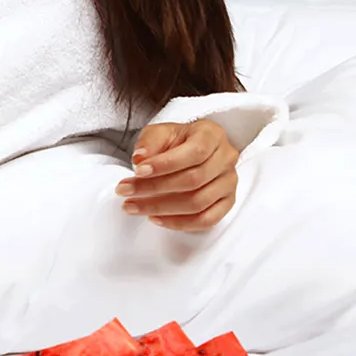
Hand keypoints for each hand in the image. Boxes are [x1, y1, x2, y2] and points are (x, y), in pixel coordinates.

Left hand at [116, 120, 239, 230]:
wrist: (194, 150)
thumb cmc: (177, 141)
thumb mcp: (160, 133)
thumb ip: (149, 143)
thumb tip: (140, 159)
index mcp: (212, 135)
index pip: (193, 153)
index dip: (165, 165)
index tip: (138, 171)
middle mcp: (226, 158)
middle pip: (193, 180)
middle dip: (154, 188)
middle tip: (126, 191)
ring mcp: (229, 182)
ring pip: (198, 203)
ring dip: (161, 208)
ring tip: (133, 207)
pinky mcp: (227, 202)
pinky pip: (206, 220)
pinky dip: (179, 223)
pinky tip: (156, 218)